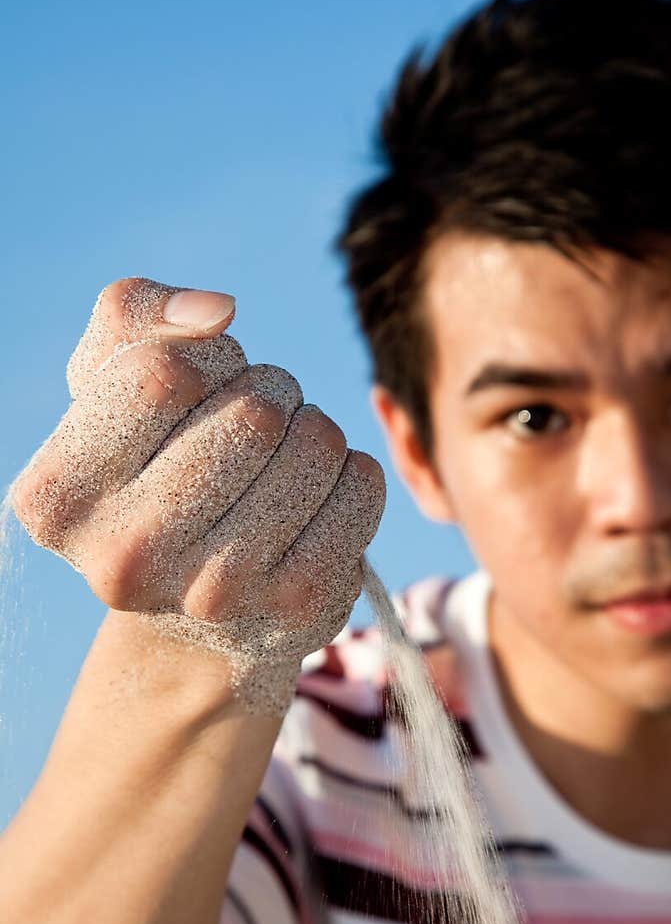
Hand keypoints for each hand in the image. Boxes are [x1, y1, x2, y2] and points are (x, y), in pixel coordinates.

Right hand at [11, 277, 385, 710]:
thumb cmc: (150, 469)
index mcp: (57, 498)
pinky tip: (314, 500)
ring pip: (315, 441)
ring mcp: (216, 592)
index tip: (201, 386)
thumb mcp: (109, 385)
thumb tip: (218, 310)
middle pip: (252, 411)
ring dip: (312, 428)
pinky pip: (360, 485)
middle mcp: (125, 559)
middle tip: (254, 421)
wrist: (198, 613)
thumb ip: (133, 316)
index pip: (160, 373)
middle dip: (269, 389)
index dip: (205, 357)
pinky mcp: (298, 605)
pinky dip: (351, 472)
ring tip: (282, 461)